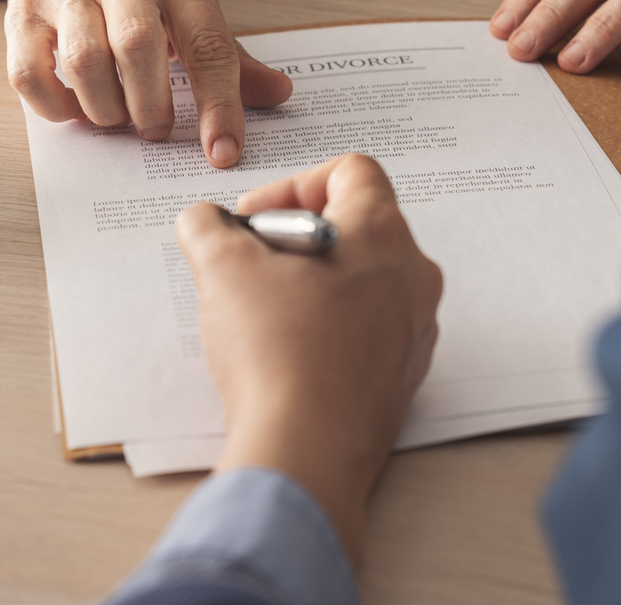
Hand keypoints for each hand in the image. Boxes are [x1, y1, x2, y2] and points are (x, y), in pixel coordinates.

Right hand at [0, 0, 291, 167]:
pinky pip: (30, 74)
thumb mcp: (189, 2)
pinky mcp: (23, 10)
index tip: (223, 152)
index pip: (207, 44)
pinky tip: (75, 106)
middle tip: (156, 129)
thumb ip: (228, 54)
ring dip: (105, 109)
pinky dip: (56, 106)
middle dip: (150, 107)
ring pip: (84, 64)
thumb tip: (278, 94)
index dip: (219, 105)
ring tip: (117, 116)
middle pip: (137, 49)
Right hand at [175, 155, 443, 558]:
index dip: (293, 185)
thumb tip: (205, 222)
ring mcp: (416, 328)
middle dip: (298, 237)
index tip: (256, 218)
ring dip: (316, 283)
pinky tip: (289, 353)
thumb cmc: (279, 354)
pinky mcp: (405, 375)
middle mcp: (413, 275)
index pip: (350, 171)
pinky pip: (370, 331)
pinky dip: (331, 328)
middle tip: (254, 263)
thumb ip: (208, 226)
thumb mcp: (222, 267)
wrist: (306, 449)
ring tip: (266, 311)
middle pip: (358, 226)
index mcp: (381, 233)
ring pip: (365, 281)